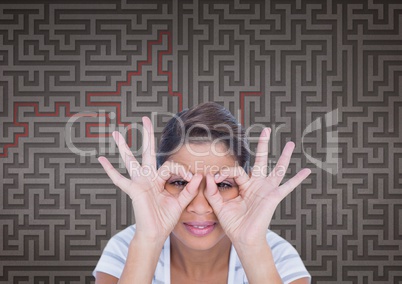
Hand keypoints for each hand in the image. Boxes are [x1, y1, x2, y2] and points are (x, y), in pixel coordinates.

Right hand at [98, 117, 201, 243]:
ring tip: (115, 132)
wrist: (155, 234)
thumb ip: (189, 190)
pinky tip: (101, 159)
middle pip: (147, 152)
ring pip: (130, 161)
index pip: (170, 166)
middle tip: (145, 119)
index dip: (183, 171)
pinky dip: (110, 170)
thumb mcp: (180, 203)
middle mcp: (147, 178)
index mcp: (158, 180)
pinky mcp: (134, 191)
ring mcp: (139, 183)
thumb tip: (199, 176)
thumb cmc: (165, 219)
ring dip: (123, 146)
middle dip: (147, 135)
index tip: (193, 179)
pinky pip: (119, 179)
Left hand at [204, 128, 310, 245]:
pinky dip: (297, 179)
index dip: (224, 172)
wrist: (243, 239)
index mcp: (244, 185)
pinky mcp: (273, 197)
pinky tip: (307, 171)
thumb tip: (208, 176)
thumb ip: (212, 192)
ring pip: (277, 169)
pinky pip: (287, 187)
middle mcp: (257, 184)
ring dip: (284, 156)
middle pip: (261, 160)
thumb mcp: (219, 206)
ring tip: (291, 143)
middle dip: (263, 145)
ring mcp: (267, 190)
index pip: (235, 170)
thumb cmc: (232, 223)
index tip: (215, 178)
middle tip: (266, 130)